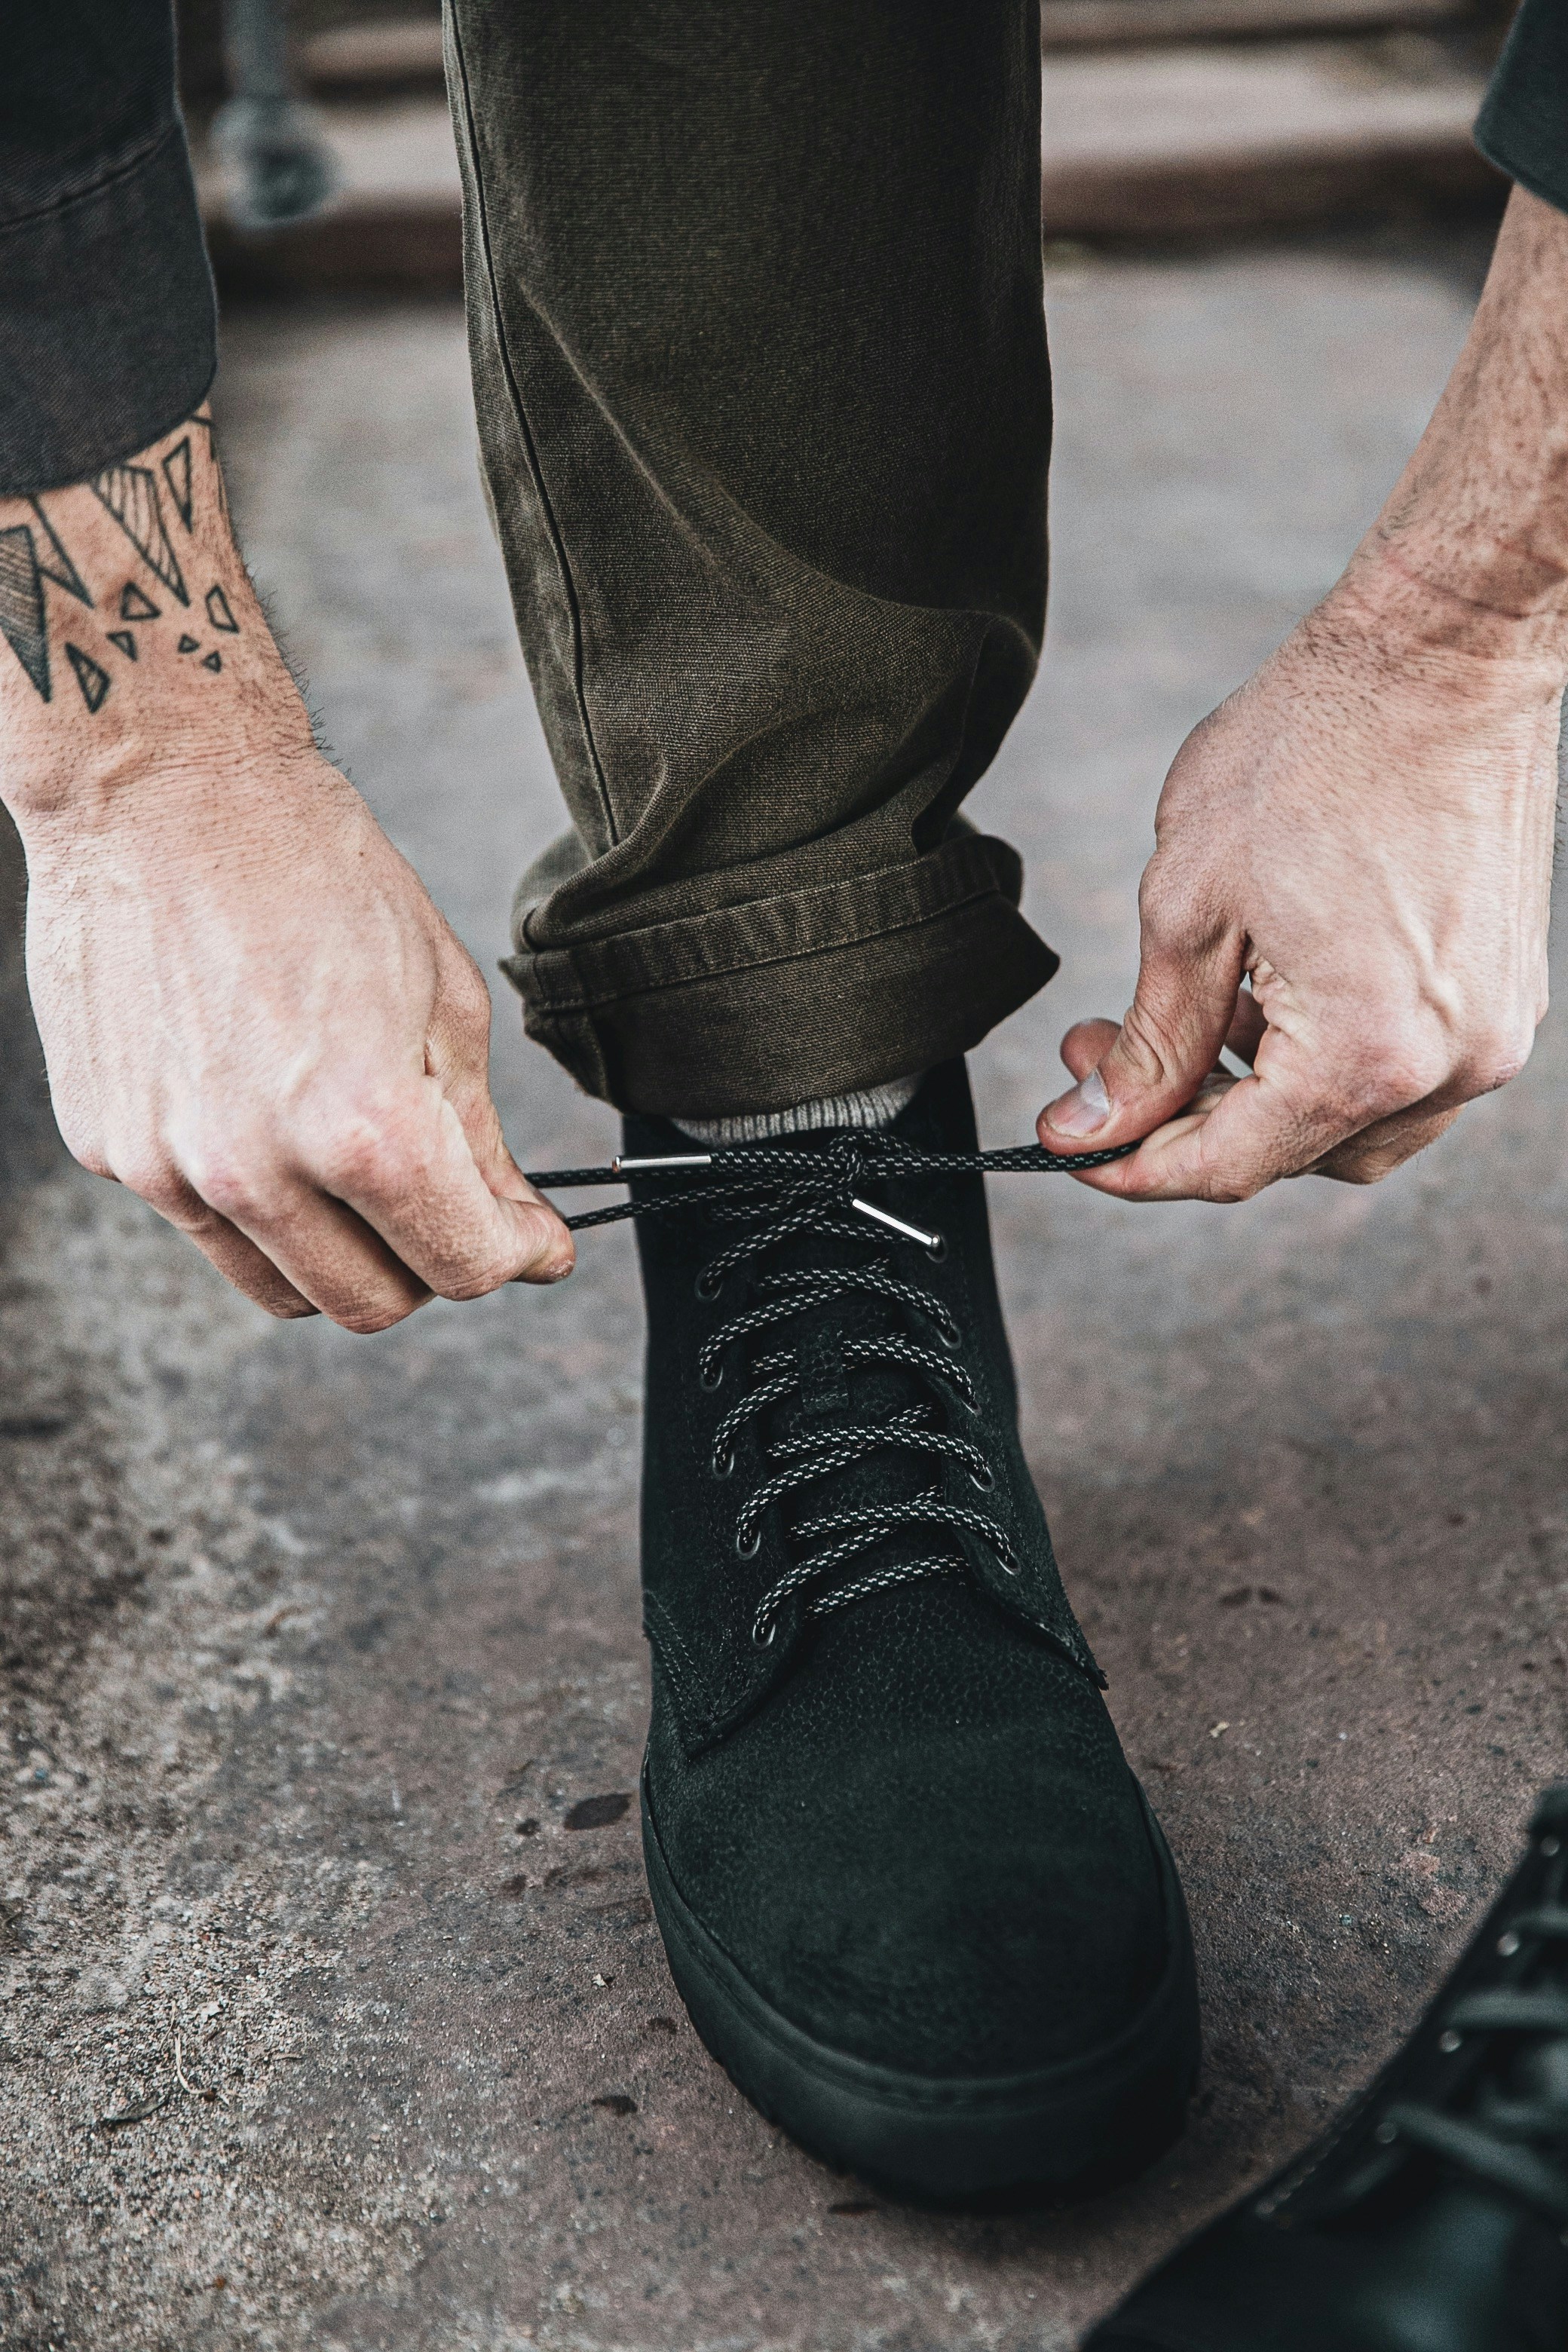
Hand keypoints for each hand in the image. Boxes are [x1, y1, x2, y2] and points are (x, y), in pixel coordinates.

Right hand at [2, 415, 571, 1327]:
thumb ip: (479, 1140)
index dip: (513, 1255)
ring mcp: (167, 1167)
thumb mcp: (444, 1000)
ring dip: (337, 1251)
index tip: (527, 1236)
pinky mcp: (107, 1147)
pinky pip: (202, 1220)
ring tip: (352, 1159)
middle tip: (446, 1201)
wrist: (161, 788)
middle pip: (370, 1305)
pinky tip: (260, 1103)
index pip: (462, 1269)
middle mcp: (256, 1170)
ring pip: (280, 1285)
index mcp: (362, 1131)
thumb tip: (518, 1234)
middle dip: (427, 1266)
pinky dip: (250, 1195)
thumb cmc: (313, 868)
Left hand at [1038, 608, 1557, 1198]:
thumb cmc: (1318, 747)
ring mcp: (1490, 1033)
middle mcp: (1450, 1066)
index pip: (1229, 1163)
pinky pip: (1401, 1071)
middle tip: (1099, 1049)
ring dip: (1257, 1093)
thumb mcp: (1190, 905)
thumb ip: (1152, 1039)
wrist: (1445, 651)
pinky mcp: (1501, 994)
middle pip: (1291, 1155)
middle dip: (1182, 1115)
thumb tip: (1097, 1125)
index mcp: (1368, 1055)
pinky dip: (1322, 1056)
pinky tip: (1267, 986)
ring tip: (1193, 1005)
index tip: (1069, 1141)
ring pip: (1350, 1127)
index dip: (1133, 1167)